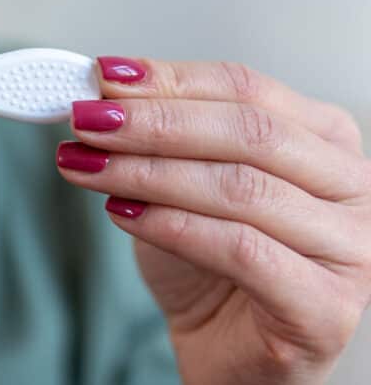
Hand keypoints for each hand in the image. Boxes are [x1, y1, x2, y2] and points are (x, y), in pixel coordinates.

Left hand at [56, 56, 368, 384]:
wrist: (226, 353)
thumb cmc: (210, 265)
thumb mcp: (179, 183)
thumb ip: (155, 135)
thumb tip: (101, 92)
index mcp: (324, 138)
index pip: (244, 88)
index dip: (170, 79)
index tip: (104, 76)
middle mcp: (351, 187)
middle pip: (247, 132)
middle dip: (154, 122)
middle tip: (88, 121)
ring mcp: (349, 249)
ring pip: (241, 188)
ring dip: (148, 172)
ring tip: (86, 165)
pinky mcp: (324, 308)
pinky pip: (241, 250)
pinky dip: (171, 225)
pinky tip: (120, 214)